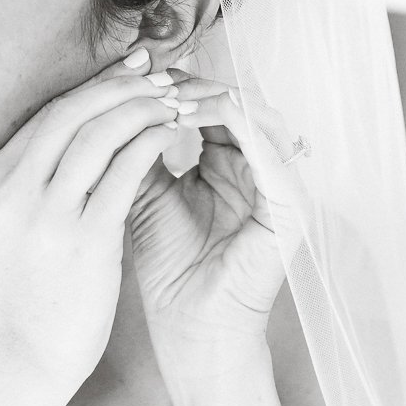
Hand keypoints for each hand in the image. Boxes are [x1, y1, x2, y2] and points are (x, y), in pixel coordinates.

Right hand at [0, 57, 180, 389]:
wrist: (20, 362)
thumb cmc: (28, 294)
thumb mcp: (14, 226)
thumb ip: (36, 180)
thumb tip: (79, 135)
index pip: (49, 113)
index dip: (94, 85)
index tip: (129, 68)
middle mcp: (13, 188)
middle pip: (72, 112)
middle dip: (121, 85)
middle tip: (159, 72)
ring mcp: (45, 214)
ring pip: (99, 133)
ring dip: (142, 107)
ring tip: (174, 100)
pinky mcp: (83, 240)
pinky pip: (124, 172)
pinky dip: (151, 143)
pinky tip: (172, 136)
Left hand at [129, 68, 308, 385]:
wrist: (191, 334)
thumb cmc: (169, 271)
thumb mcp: (143, 195)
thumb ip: (136, 149)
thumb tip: (112, 96)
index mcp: (232, 164)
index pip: (210, 105)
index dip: (172, 85)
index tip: (130, 72)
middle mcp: (262, 169)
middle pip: (235, 99)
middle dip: (189, 84)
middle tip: (149, 75)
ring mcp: (282, 186)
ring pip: (255, 112)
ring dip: (208, 96)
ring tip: (165, 94)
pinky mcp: (293, 206)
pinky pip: (268, 147)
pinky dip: (230, 121)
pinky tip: (186, 118)